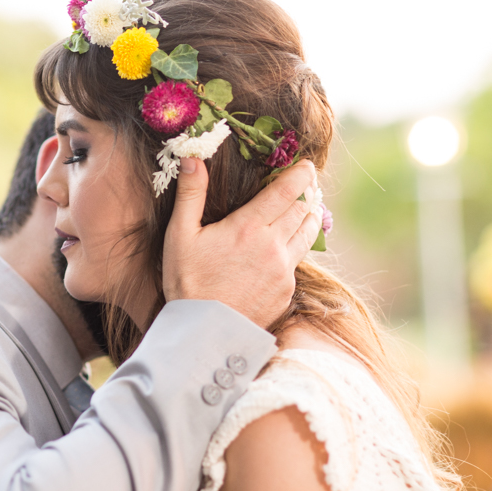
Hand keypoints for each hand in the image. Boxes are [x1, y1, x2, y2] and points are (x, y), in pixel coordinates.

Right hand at [163, 158, 321, 328]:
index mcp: (249, 228)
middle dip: (307, 192)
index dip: (301, 174)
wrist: (204, 333)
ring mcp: (284, 271)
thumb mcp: (180, 235)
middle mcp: (274, 246)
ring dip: (311, 216)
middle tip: (305, 183)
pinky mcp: (287, 291)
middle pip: (304, 209)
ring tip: (308, 207)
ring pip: (309, 234)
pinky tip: (287, 245)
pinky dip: (298, 247)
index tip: (306, 165)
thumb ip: (190, 194)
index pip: (287, 191)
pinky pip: (298, 261)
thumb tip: (192, 157)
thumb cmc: (187, 282)